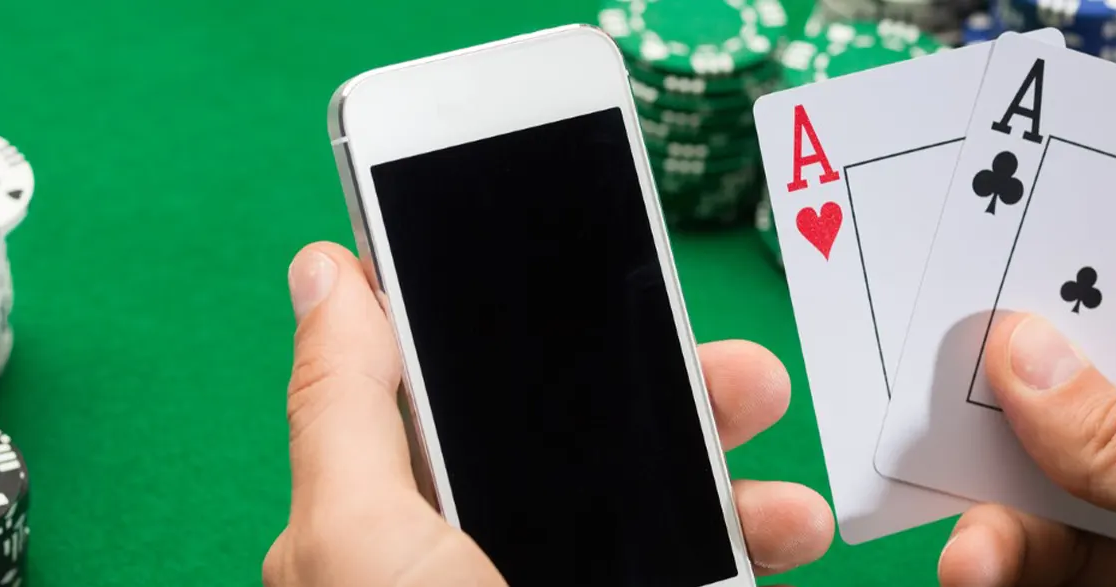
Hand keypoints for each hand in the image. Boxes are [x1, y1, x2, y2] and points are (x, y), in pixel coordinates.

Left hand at [263, 242, 833, 585]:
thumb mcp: (355, 538)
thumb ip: (343, 407)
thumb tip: (323, 268)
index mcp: (397, 524)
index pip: (466, 395)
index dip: (532, 331)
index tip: (615, 283)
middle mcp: (479, 561)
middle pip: (582, 450)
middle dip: (672, 406)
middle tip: (747, 382)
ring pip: (658, 517)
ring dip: (735, 487)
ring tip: (792, 502)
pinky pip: (700, 575)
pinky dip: (748, 554)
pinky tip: (784, 541)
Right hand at [937, 314, 1115, 586]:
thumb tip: (1021, 345)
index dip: (1068, 326)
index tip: (977, 313)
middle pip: (1084, 434)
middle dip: (1010, 440)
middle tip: (939, 441)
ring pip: (1056, 522)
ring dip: (1001, 530)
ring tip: (969, 560)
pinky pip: (1058, 582)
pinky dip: (1011, 575)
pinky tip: (981, 575)